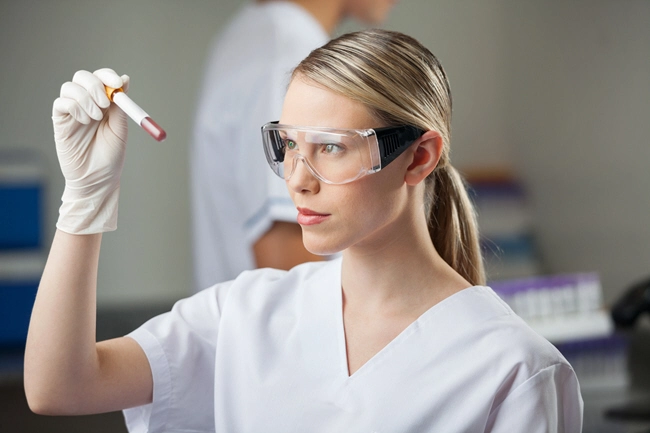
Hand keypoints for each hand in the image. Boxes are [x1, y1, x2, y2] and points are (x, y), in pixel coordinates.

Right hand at [53, 68, 129, 233]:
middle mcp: (87, 104)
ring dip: (86, 99)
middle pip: (83, 77)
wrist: (98, 179)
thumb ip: (121, 106)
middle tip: (106, 102)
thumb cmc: (111, 156)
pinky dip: (74, 107)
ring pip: (70, 87)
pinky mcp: (60, 121)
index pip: (102, 78)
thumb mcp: (120, 129)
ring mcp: (72, 112)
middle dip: (95, 85)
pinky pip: (61, 103)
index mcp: (104, 103)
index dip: (108, 76)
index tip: (118, 84)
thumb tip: (125, 80)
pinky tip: (85, 122)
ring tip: (96, 119)